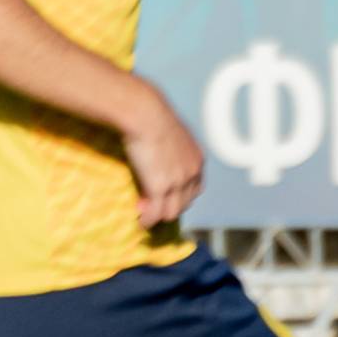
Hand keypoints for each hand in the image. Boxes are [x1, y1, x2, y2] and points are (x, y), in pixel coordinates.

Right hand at [115, 79, 207, 226]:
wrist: (145, 113)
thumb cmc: (151, 116)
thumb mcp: (169, 135)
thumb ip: (169, 151)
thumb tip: (156, 162)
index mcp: (197, 159)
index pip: (195, 189)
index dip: (180, 196)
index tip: (165, 197)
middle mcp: (192, 173)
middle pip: (185, 203)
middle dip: (169, 207)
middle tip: (151, 207)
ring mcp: (178, 182)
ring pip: (172, 212)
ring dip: (158, 217)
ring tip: (145, 218)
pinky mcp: (161, 187)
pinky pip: (156, 214)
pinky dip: (148, 221)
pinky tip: (140, 222)